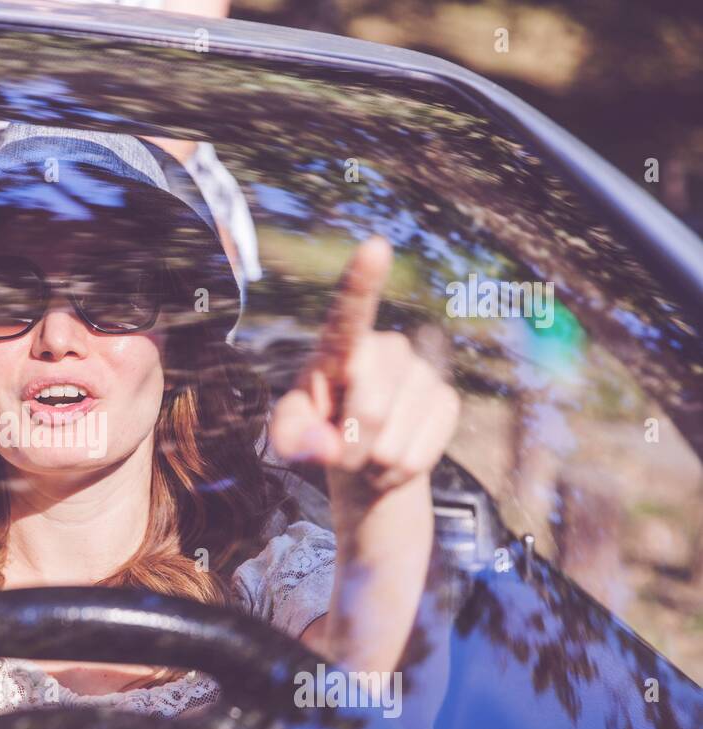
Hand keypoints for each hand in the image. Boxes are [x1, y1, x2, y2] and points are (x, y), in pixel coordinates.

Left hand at [269, 237, 458, 505]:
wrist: (362, 462)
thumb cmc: (317, 433)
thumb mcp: (290, 434)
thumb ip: (293, 437)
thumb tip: (326, 448)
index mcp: (340, 346)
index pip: (349, 313)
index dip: (363, 282)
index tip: (375, 246)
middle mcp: (386, 348)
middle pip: (370, 410)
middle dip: (349, 447)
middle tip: (341, 447)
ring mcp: (422, 372)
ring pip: (391, 442)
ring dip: (370, 462)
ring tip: (366, 450)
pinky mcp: (447, 400)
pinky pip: (417, 457)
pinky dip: (396, 472)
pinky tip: (392, 456)